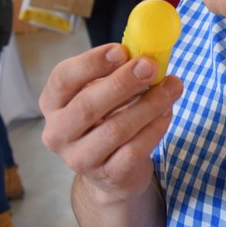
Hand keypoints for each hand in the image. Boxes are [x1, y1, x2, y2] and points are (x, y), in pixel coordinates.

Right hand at [40, 45, 182, 200]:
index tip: (121, 50)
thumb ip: (116, 72)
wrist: (112, 171)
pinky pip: (135, 150)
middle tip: (150, 66)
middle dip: (123, 83)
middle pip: (88, 106)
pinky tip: (167, 112)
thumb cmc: (107, 119)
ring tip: (172, 87)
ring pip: (115, 129)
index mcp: (53, 104)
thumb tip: (145, 52)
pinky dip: (155, 128)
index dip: (92, 63)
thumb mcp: (103, 93)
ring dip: (149, 104)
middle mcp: (58, 133)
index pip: (63, 79)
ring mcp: (80, 159)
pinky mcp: (108, 176)